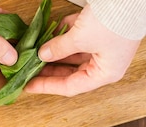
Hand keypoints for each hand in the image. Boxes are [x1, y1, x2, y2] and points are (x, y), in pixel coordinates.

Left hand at [25, 5, 140, 96]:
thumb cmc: (115, 21)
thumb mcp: (80, 38)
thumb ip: (59, 48)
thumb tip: (44, 54)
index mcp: (106, 73)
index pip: (71, 87)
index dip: (47, 86)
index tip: (30, 85)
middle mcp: (106, 63)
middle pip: (72, 72)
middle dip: (50, 70)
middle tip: (30, 69)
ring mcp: (105, 47)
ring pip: (74, 54)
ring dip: (56, 52)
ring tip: (36, 52)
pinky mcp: (102, 31)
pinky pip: (79, 38)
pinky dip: (65, 37)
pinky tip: (50, 34)